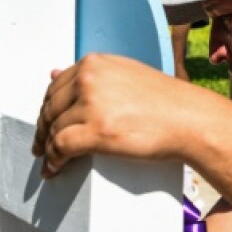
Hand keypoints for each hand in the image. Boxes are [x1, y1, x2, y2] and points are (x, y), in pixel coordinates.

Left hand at [31, 54, 206, 177]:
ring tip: (50, 160)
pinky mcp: (97, 131)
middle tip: (41, 145)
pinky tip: (54, 168)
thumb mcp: (125, 73)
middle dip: (43, 130)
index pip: (55, 87)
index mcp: (95, 63)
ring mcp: (92, 104)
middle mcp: (90, 79)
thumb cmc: (165, 101)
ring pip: (53, 129)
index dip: (47, 110)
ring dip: (47, 148)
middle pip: (50, 109)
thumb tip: (54, 73)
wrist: (189, 119)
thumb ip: (92, 75)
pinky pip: (61, 147)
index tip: (46, 123)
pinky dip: (53, 160)